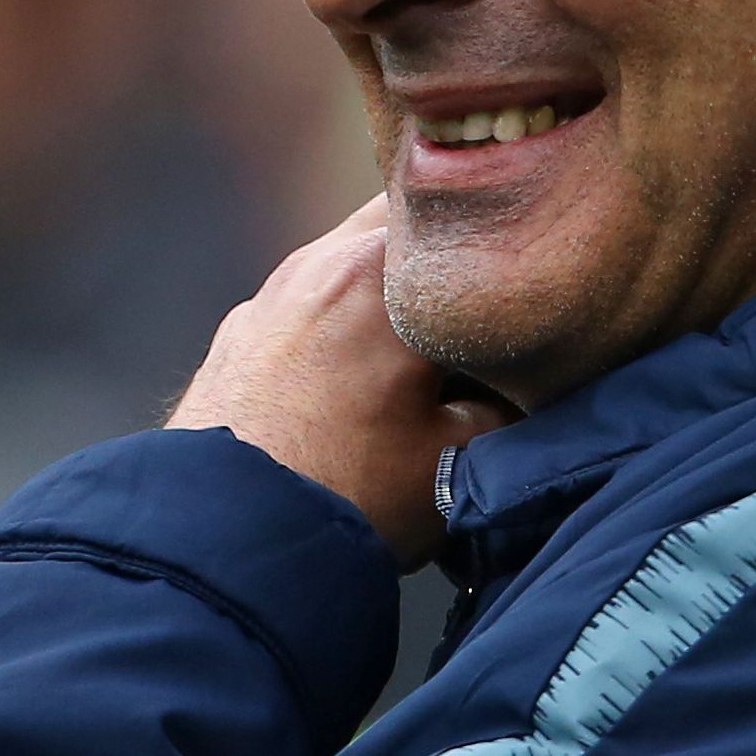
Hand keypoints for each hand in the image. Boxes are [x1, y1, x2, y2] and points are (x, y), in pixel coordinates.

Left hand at [169, 199, 512, 565]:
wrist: (223, 540)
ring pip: (353, 257)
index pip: (475, 215)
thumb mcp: (465, 456)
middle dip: (447, 254)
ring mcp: (274, 291)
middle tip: (480, 310)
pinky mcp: (240, 331)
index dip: (511, 246)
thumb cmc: (351, 493)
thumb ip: (511, 401)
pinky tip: (352, 379)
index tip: (531, 290)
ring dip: (390, 286)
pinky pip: (308, 301)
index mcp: (391, 268)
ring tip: (419, 351)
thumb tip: (529, 384)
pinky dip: (339, 321)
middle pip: (409, 218)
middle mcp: (326, 258)